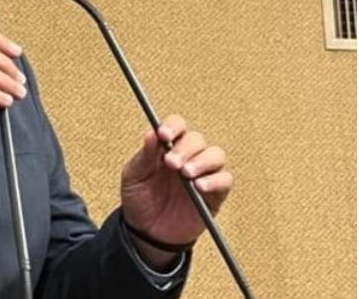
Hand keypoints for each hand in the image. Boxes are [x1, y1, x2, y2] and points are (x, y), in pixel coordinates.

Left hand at [120, 115, 232, 263]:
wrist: (146, 232)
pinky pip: (225, 180)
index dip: (173, 126)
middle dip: (185, 148)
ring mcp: (203, 174)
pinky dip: (215, 180)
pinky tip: (199, 186)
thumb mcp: (133, 176)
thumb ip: (144, 156)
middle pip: (197, 139)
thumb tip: (151, 133)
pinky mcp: (214, 194)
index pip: (177, 126)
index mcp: (167, 148)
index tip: (164, 135)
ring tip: (186, 174)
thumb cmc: (139, 201)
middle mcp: (187, 157)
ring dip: (202, 161)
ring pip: (215, 155)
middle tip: (172, 162)